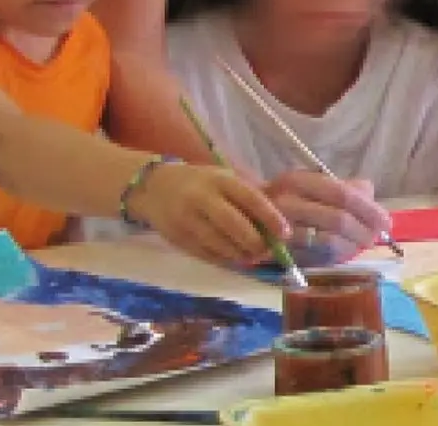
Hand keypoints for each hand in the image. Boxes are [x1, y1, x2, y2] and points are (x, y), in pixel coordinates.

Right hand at [126, 163, 289, 267]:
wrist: (153, 187)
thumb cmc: (198, 182)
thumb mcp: (221, 178)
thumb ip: (247, 195)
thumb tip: (278, 220)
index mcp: (218, 180)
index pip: (249, 199)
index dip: (270, 218)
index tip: (285, 233)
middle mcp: (201, 198)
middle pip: (234, 225)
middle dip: (255, 242)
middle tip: (267, 251)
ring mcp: (186, 219)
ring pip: (219, 244)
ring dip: (241, 255)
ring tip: (253, 258)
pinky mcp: (177, 238)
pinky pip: (206, 254)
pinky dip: (224, 259)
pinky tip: (235, 259)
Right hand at [263, 171, 389, 266]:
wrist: (249, 218)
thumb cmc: (290, 201)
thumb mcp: (313, 186)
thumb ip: (344, 187)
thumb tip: (369, 192)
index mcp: (297, 180)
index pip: (341, 194)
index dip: (368, 208)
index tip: (386, 220)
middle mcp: (286, 202)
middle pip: (338, 219)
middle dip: (365, 230)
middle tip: (377, 236)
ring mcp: (281, 229)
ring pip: (330, 240)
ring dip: (354, 245)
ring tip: (364, 243)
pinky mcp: (282, 252)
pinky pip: (318, 257)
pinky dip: (340, 255)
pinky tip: (347, 251)